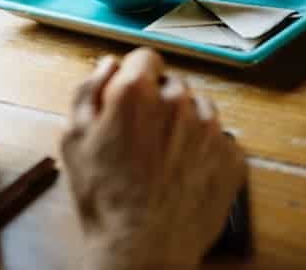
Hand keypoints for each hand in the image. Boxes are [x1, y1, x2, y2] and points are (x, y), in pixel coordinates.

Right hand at [61, 49, 246, 269]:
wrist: (141, 249)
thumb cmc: (104, 197)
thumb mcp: (73, 138)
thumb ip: (89, 90)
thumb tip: (108, 65)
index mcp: (137, 92)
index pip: (145, 57)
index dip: (134, 76)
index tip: (131, 95)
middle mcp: (179, 102)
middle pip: (172, 84)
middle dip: (158, 102)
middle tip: (142, 136)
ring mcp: (210, 130)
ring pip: (199, 109)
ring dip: (184, 124)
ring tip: (164, 158)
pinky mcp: (232, 157)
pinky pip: (219, 140)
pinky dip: (204, 151)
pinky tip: (183, 173)